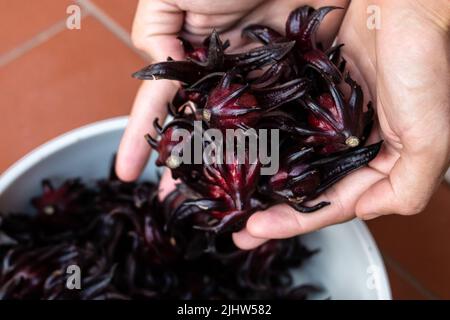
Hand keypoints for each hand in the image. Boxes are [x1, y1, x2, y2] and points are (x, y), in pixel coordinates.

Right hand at [116, 0, 346, 182]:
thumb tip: (159, 68)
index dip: (139, 138)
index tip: (124, 173)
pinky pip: (284, 118)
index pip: (158, 103)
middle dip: (183, 164)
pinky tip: (267, 177)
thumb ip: (154, 30)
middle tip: (170, 202)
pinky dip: (276, 147)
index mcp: (190, 52)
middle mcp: (222, 71)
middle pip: (198, 128)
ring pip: (238, 132)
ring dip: (226, 168)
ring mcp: (258, 79)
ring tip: (217, 205)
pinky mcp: (296, 78)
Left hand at [233, 0, 449, 248]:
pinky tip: (233, 146)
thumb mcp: (430, 136)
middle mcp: (342, 141)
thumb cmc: (423, 60)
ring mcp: (321, 116)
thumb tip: (365, 211)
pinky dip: (256, 134)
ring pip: (284, 155)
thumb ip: (407, 186)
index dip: (294, 220)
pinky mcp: (304, 88)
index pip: (329, 201)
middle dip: (269, 209)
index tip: (256, 231)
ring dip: (257, 177)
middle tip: (235, 227)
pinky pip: (275, 118)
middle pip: (301, 184)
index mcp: (371, 158)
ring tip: (226, 196)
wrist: (404, 0)